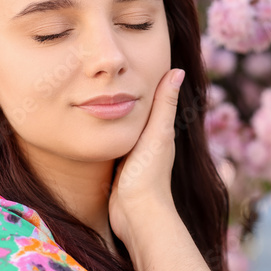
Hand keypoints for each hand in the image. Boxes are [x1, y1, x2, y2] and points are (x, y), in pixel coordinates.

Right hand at [109, 68, 184, 250]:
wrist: (135, 213)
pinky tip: (94, 125)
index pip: (154, 98)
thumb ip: (164, 104)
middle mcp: (148, 141)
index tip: (135, 58)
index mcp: (160, 130)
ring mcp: (133, 155)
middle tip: (110, 70)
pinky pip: (113, 142)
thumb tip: (177, 70)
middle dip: (127, 95)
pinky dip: (106, 131)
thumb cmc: (148, 173)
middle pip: (137, 112)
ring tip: (97, 90)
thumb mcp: (156, 134)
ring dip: (115, 113)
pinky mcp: (118, 167)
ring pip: (124, 126)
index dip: (146, 80)